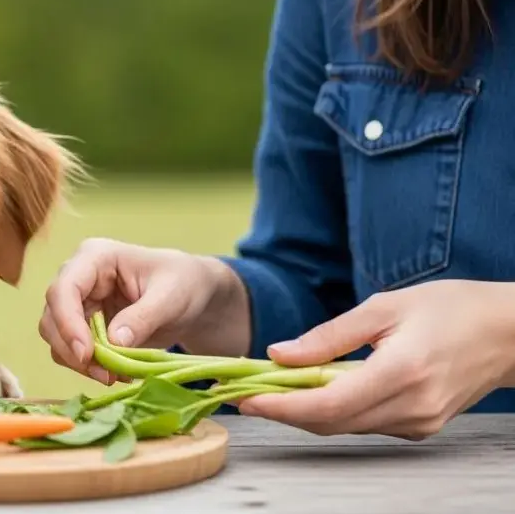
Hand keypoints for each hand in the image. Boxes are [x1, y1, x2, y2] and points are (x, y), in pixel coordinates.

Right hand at [39, 238, 249, 384]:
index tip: (86, 354)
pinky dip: (88, 367)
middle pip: (53, 315)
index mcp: (96, 257)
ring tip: (113, 377)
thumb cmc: (184, 283)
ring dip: (79, 362)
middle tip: (104, 374)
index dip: (67, 322)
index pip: (65, 288)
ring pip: (56, 336)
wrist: (193, 297)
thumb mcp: (171, 296)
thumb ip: (143, 317)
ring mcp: (78, 303)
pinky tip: (115, 374)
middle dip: (72, 349)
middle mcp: (79, 277)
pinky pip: (71, 350)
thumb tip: (114, 342)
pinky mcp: (84, 325)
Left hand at [238, 280, 514, 439]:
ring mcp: (418, 423)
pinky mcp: (420, 427)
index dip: (281, 406)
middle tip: (245, 395)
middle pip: (330, 422)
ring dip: (305, 412)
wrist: (509, 332)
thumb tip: (278, 354)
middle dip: (283, 411)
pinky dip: (333, 411)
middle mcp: (411, 406)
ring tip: (270, 390)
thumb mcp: (384, 306)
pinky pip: (364, 424)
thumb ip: (329, 336)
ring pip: (345, 427)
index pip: (327, 404)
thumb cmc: (452, 309)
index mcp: (401, 372)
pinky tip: (313, 392)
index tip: (246, 398)